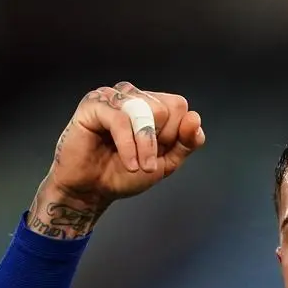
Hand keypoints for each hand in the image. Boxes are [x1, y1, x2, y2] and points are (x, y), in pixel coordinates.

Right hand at [28, 82, 205, 238]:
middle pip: (165, 107)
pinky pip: (121, 120)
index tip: (159, 153)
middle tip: (145, 159)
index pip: (179, 105)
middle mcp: (132, 95)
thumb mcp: (166, 162)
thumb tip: (195, 119)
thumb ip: (185, 142)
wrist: (92, 192)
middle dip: (160, 141)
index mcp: (150, 104)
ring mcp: (111, 97)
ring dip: (146, 146)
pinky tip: (130, 164)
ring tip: (139, 165)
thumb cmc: (123, 174)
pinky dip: (129, 147)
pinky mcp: (93, 105)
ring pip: (146, 111)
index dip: (175, 134)